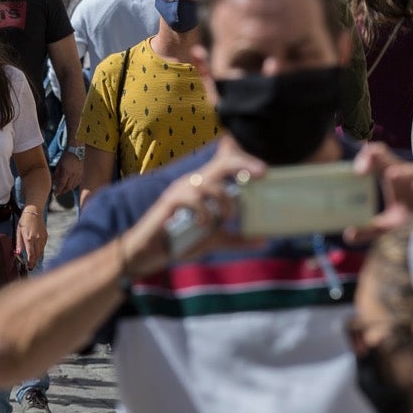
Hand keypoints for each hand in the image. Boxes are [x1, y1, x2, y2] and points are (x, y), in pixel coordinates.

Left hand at [16, 208, 47, 267]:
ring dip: (38, 258)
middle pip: (37, 255)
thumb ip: (18, 243)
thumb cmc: (24, 221)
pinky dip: (40, 251)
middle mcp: (37, 239)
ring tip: (33, 261)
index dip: (30, 262)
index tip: (29, 267)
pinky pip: (43, 246)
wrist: (34, 212)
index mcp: (29, 239)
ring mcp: (42, 238)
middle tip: (31, 267)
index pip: (31, 254)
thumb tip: (17, 253)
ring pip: (41, 251)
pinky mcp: (46, 236)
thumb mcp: (18, 231)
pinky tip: (37, 253)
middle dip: (34, 262)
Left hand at [52, 152, 82, 193]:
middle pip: (68, 187)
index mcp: (67, 172)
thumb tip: (55, 182)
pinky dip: (73, 185)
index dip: (58, 190)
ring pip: (73, 186)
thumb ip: (57, 174)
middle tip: (59, 192)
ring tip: (64, 189)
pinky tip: (70, 185)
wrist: (76, 149)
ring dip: (68, 189)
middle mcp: (74, 174)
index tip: (55, 193)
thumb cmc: (66, 155)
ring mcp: (79, 174)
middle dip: (63, 191)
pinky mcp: (82, 173)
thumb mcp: (59, 164)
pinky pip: (77, 183)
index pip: (62, 185)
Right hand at [117, 141, 268, 276]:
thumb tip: (264, 241)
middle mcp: (192, 183)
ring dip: (223, 199)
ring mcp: (180, 190)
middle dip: (242, 164)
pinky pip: (191, 198)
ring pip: (208, 181)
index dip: (243, 160)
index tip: (264, 171)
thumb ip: (238, 239)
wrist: (149, 252)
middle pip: (220, 163)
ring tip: (227, 218)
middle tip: (262, 173)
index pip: (224, 163)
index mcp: (204, 187)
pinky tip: (204, 224)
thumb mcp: (215, 240)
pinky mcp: (170, 202)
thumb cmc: (179, 241)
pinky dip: (203, 211)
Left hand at [342, 143, 412, 246]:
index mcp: (395, 179)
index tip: (357, 171)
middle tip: (367, 161)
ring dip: (403, 174)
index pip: (379, 159)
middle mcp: (409, 178)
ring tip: (391, 176)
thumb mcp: (388, 228)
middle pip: (393, 163)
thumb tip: (349, 235)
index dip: (367, 158)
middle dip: (381, 159)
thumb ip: (368, 230)